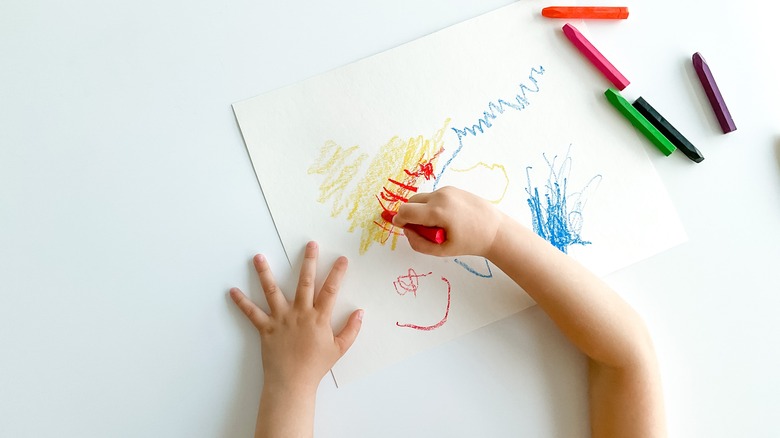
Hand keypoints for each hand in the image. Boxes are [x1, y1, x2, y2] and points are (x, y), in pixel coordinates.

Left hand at [229, 241, 363, 394]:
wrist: (292, 383)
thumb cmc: (315, 367)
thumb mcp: (339, 349)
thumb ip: (351, 329)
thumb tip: (360, 312)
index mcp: (319, 318)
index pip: (330, 290)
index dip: (337, 273)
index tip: (341, 258)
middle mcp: (300, 313)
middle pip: (305, 282)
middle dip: (309, 261)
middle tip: (310, 244)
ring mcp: (281, 319)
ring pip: (273, 291)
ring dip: (265, 273)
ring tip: (259, 257)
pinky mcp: (265, 328)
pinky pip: (252, 313)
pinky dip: (242, 302)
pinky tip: (232, 291)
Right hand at [392, 186, 505, 258]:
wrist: (495, 230)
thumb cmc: (470, 243)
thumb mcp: (442, 251)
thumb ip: (418, 243)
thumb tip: (406, 231)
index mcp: (437, 212)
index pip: (406, 211)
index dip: (399, 220)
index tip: (402, 227)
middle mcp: (440, 197)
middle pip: (411, 202)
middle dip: (411, 215)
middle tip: (424, 230)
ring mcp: (447, 190)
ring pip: (422, 199)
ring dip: (423, 210)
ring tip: (439, 225)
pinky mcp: (452, 188)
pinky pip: (433, 196)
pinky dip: (433, 206)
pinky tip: (447, 217)